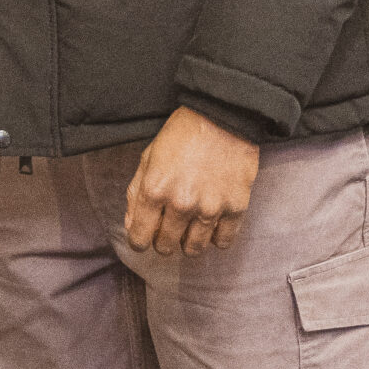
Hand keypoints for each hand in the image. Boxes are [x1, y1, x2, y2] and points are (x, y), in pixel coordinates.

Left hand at [124, 106, 259, 255]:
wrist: (221, 118)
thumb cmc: (180, 136)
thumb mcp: (148, 158)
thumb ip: (136, 194)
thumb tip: (132, 227)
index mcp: (154, 189)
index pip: (140, 236)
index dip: (138, 242)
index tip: (142, 239)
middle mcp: (181, 204)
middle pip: (166, 245)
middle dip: (162, 242)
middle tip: (167, 231)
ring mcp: (210, 208)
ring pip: (194, 249)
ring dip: (188, 244)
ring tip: (188, 230)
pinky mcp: (236, 208)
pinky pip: (223, 242)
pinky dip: (215, 238)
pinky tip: (211, 226)